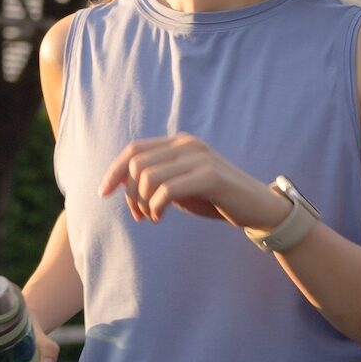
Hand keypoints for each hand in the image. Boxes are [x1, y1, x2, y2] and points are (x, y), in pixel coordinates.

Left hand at [97, 134, 273, 227]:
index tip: (103, 194)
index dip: (113, 171)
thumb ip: (156, 179)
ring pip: (148, 177)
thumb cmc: (215, 198)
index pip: (133, 150)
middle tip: (139, 215)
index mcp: (179, 143)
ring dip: (142, 203)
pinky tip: (160, 218)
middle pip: (136, 164)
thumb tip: (120, 184)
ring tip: (151, 217)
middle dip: (129, 194)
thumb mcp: (181, 185)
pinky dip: (156, 207)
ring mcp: (200, 158)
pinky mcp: (210, 176)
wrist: (257, 206)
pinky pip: (167, 190)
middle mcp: (188, 145)